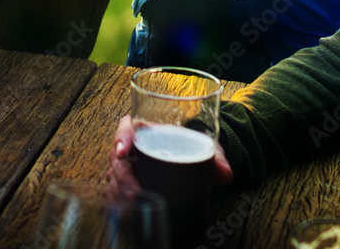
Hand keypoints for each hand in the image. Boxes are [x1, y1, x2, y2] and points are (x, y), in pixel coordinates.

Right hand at [107, 115, 232, 197]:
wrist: (190, 162)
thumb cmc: (192, 149)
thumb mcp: (204, 149)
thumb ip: (216, 159)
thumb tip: (226, 174)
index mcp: (147, 129)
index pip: (127, 125)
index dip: (121, 136)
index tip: (123, 149)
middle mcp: (134, 148)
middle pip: (117, 157)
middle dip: (122, 176)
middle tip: (134, 192)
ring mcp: (128, 169)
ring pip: (114, 178)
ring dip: (118, 193)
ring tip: (132, 206)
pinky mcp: (128, 187)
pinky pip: (115, 194)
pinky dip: (118, 204)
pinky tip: (125, 214)